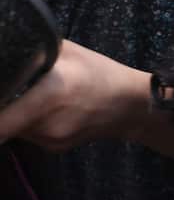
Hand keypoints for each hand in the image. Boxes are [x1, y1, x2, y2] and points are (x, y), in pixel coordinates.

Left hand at [0, 39, 146, 150]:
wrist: (134, 106)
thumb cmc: (99, 72)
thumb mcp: (65, 51)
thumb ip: (30, 54)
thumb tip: (5, 52)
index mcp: (48, 95)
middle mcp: (45, 124)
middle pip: (3, 121)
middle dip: (3, 106)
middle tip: (14, 89)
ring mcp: (49, 139)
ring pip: (12, 127)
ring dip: (13, 113)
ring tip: (33, 96)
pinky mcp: (54, 148)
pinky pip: (27, 133)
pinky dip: (27, 121)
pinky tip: (47, 109)